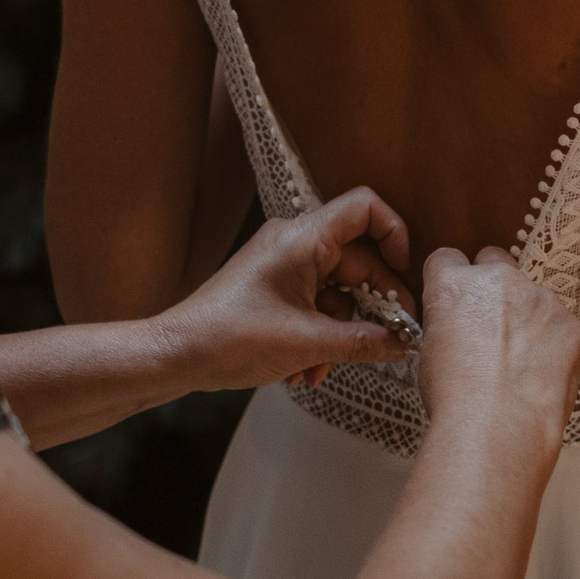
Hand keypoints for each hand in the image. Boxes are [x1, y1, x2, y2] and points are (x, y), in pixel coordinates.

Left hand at [154, 187, 416, 390]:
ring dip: (340, 332)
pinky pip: (314, 304)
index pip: (365, 208)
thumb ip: (363, 342)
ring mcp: (282, 265)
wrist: (175, 354)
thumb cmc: (230, 338)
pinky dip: (318, 335)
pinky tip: (306, 370)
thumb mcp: (307, 344)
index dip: (395, 235)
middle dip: (372, 306)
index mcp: (304, 238)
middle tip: (388, 340)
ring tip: (324, 368)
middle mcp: (295, 243)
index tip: (404, 276)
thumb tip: (402, 344)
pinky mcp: (273, 288)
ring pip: (336, 291)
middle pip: (357, 260)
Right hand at [416, 247, 579, 450]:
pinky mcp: (571, 323)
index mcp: (454, 285)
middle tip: (490, 329)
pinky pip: (561, 325)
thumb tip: (459, 329)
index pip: (447, 259)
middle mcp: (498, 279)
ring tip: (518, 366)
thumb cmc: (456, 401)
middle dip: (492, 288)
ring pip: (532, 296)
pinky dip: (553, 344)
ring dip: (527, 318)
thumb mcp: (429, 353)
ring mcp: (540, 298)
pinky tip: (541, 376)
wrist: (497, 429)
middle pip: (494, 263)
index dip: (450, 282)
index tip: (456, 303)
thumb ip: (447, 323)